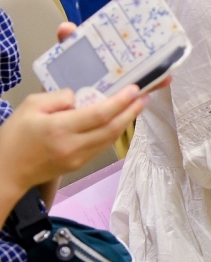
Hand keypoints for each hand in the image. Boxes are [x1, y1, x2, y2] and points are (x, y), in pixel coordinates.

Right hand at [0, 86, 146, 195]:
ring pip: (109, 139)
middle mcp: (72, 146)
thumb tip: (81, 97)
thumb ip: (58, 98)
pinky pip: (102, 146)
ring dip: (126, 122)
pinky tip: (119, 120)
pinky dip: (113, 132)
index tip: (134, 89)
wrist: (6, 171)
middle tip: (145, 96)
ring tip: (137, 106)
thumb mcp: (30, 106)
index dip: (120, 102)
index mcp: (59, 129)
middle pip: (111, 128)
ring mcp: (78, 158)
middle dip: (131, 111)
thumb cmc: (15, 136)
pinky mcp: (79, 165)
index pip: (98, 114)